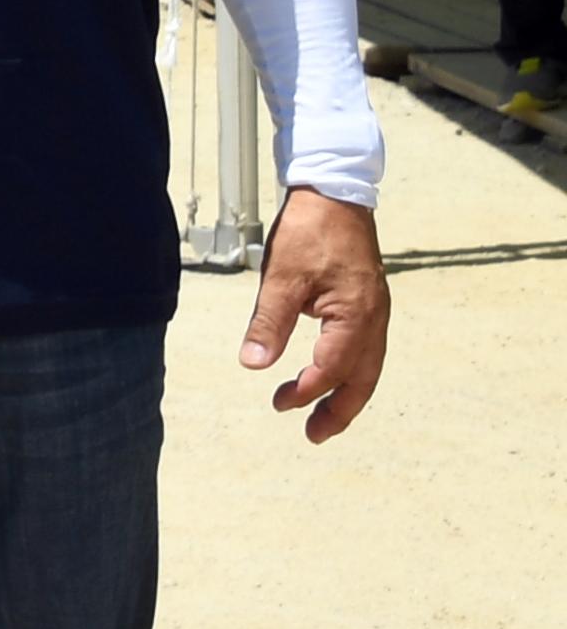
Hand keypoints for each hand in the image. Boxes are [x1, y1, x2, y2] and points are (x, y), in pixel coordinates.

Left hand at [243, 188, 386, 441]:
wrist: (334, 192)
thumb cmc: (309, 231)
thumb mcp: (281, 277)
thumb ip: (268, 323)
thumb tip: (252, 364)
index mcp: (356, 315)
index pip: (332, 368)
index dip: (306, 390)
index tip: (279, 403)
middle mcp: (375, 319)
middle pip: (362, 379)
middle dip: (339, 411)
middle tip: (314, 436)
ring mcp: (376, 311)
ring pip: (367, 366)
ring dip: (346, 393)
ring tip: (322, 418)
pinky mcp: (368, 302)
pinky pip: (365, 348)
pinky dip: (350, 369)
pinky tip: (330, 375)